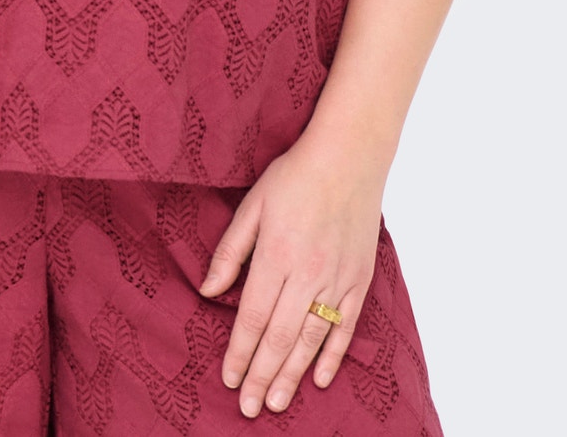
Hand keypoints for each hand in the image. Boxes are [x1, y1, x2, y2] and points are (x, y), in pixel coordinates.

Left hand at [199, 129, 386, 416]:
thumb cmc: (294, 177)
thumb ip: (230, 252)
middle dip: (262, 376)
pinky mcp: (358, 281)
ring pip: (311, 340)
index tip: (229, 379)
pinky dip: (332, 356)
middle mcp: (308, 275)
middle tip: (250, 408)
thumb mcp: (252, 206)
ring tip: (278, 403)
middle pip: (280, 338)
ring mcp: (337, 281)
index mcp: (277, 256)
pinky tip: (318, 378)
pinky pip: (345, 328)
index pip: (252, 317)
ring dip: (292, 376)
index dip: (239, 352)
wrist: (348, 157)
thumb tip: (207, 291)